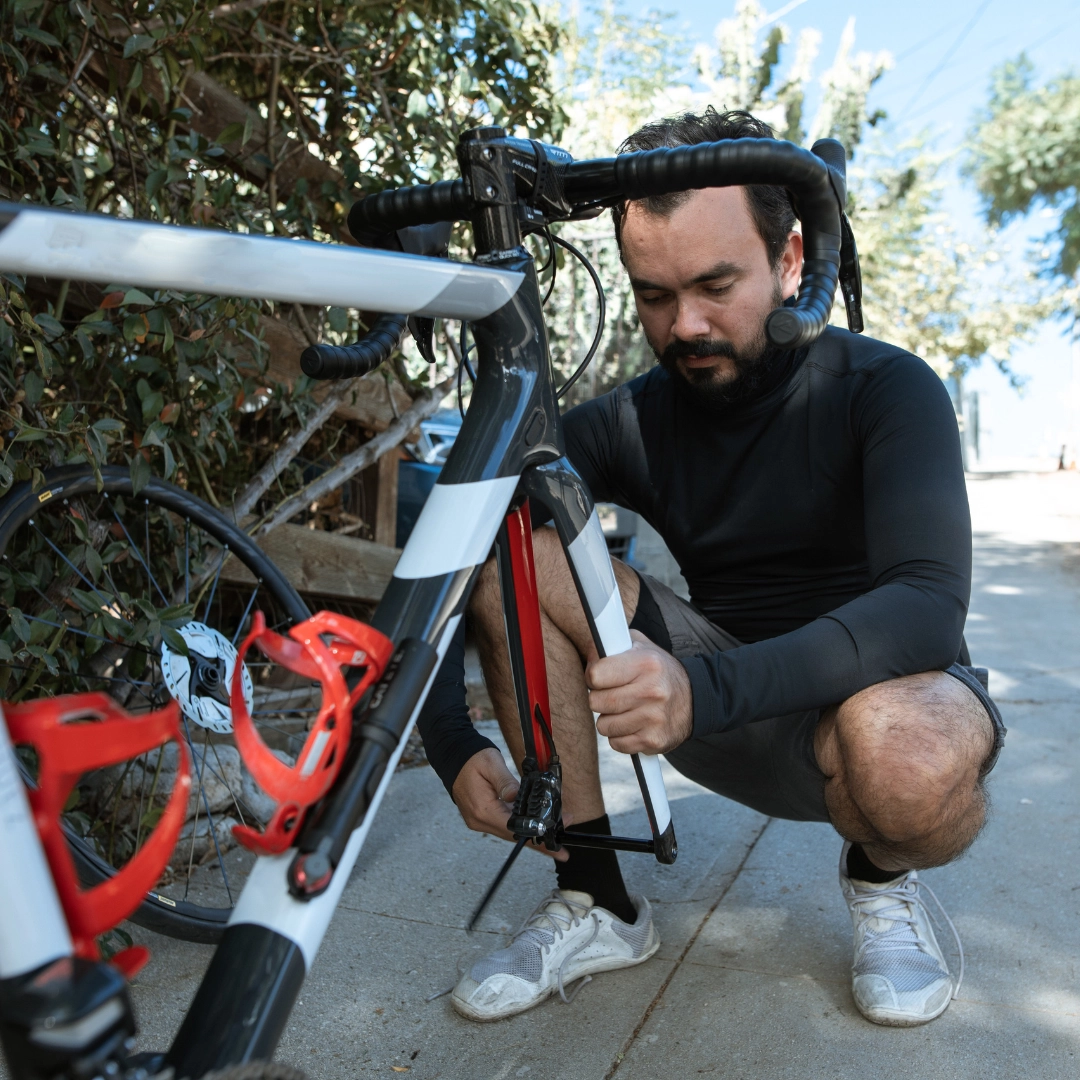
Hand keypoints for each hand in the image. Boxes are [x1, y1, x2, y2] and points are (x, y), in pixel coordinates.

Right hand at [450, 747, 567, 860]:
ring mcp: (480, 820)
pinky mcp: (483, 816)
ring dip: (532, 833)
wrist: (453, 758)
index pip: (513, 828)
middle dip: (539, 839)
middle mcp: (480, 820)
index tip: (553, 838)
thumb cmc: (472, 759)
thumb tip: (517, 796)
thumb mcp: (491, 763)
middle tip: (561, 844)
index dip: (536, 834)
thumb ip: (506, 781)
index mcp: (482, 809)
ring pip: (511, 832)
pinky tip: (536, 823)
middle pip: (514, 836)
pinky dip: (521, 825)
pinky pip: (505, 824)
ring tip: (554, 831)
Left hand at [586, 630, 692, 754]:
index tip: (600, 678)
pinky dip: (620, 736)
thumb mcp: (639, 647)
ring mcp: (654, 719)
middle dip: (598, 699)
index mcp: (646, 664)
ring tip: (624, 709)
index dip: (592, 677)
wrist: (695, 699)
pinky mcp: (654, 741)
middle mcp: (652, 691)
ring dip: (609, 719)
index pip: (596, 675)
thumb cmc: (658, 672)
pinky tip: (632, 724)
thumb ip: (611, 645)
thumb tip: (588, 657)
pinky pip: (616, 743)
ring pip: (604, 726)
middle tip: (612, 694)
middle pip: (596, 702)